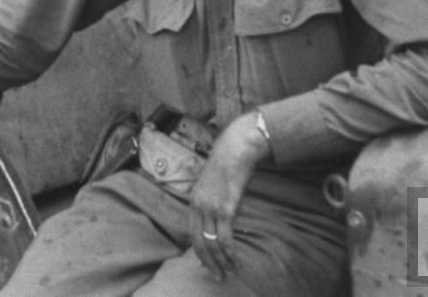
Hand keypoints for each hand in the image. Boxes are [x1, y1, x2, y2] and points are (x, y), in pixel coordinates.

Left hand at [188, 112, 268, 281]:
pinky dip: (229, 252)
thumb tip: (218, 217)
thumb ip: (211, 201)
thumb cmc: (227, 166)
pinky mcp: (225, 208)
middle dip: (208, 262)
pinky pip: (224, 237)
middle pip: (199, 242)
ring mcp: (210, 208)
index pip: (192, 234)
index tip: (207, 264)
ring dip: (220, 262)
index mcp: (193, 201)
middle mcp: (198, 206)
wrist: (235, 150)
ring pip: (211, 243)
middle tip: (217, 276)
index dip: (199, 252)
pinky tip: (235, 260)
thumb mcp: (212, 185)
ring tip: (228, 273)